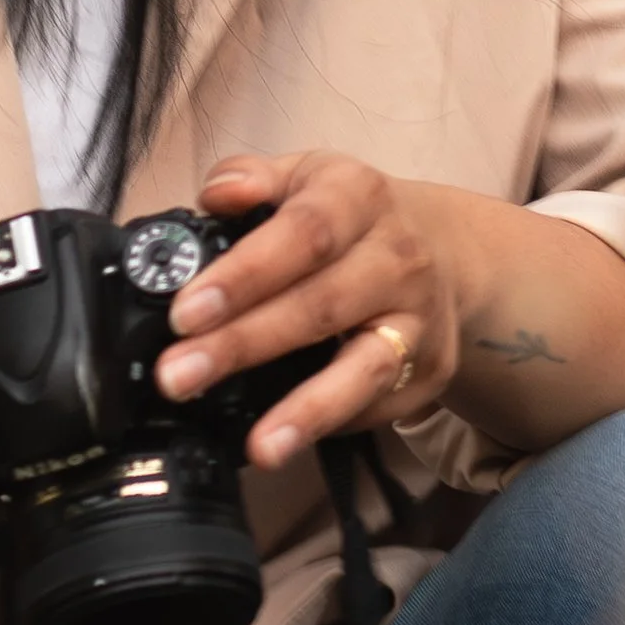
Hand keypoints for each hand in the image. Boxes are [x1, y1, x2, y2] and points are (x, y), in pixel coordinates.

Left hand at [153, 153, 462, 470]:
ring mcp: (418, 319)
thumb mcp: (305, 177)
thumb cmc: (350, 218)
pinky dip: (332, 426)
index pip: (302, 234)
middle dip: (244, 345)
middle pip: (320, 306)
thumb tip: (216, 195)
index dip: (243, 275)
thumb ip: (252, 179)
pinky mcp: (428, 371)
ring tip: (259, 446)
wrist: (446, 251)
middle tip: (178, 376)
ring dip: (308, 410)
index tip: (186, 312)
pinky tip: (288, 441)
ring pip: (365, 368)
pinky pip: (378, 405)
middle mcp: (397, 257)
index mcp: (358, 197)